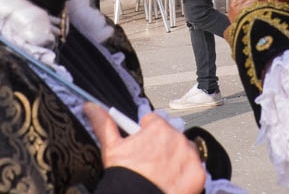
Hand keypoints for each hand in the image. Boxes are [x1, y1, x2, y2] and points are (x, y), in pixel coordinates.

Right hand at [84, 104, 205, 193]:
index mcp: (158, 127)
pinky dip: (185, 175)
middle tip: (149, 164)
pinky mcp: (198, 174)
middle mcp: (177, 137)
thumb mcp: (111, 148)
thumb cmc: (125, 176)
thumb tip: (90, 107)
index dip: (145, 134)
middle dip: (161, 146)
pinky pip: (194, 169)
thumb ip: (103, 123)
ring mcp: (190, 156)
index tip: (142, 146)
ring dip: (175, 158)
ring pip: (183, 151)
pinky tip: (172, 182)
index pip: (154, 122)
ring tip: (160, 174)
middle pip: (170, 136)